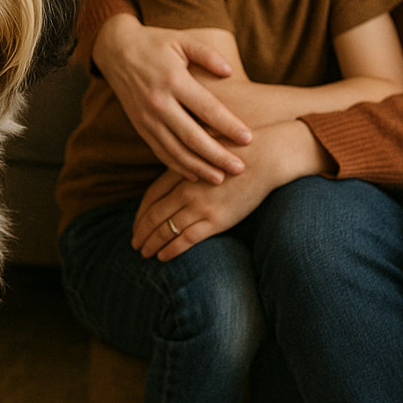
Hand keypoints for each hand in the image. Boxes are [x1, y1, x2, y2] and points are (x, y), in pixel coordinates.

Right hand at [93, 14, 251, 183]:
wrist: (116, 50)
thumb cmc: (155, 43)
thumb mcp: (182, 40)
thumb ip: (207, 54)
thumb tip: (230, 72)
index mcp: (173, 80)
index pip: (206, 109)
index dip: (228, 125)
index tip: (248, 139)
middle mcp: (159, 103)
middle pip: (192, 137)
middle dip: (217, 156)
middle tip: (239, 169)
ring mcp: (147, 118)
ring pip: (175, 150)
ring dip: (198, 167)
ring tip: (219, 178)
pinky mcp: (140, 126)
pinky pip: (160, 151)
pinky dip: (177, 166)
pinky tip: (194, 175)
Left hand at [131, 120, 328, 260]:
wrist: (267, 156)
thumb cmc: (239, 148)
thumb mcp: (204, 146)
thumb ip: (188, 158)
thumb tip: (176, 164)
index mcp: (181, 170)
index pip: (151, 195)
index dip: (141, 212)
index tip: (136, 223)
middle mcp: (186, 189)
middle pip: (154, 215)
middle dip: (141, 231)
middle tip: (134, 242)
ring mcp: (200, 206)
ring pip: (166, 229)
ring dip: (151, 243)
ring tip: (144, 252)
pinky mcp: (216, 219)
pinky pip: (186, 239)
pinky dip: (171, 249)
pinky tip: (163, 256)